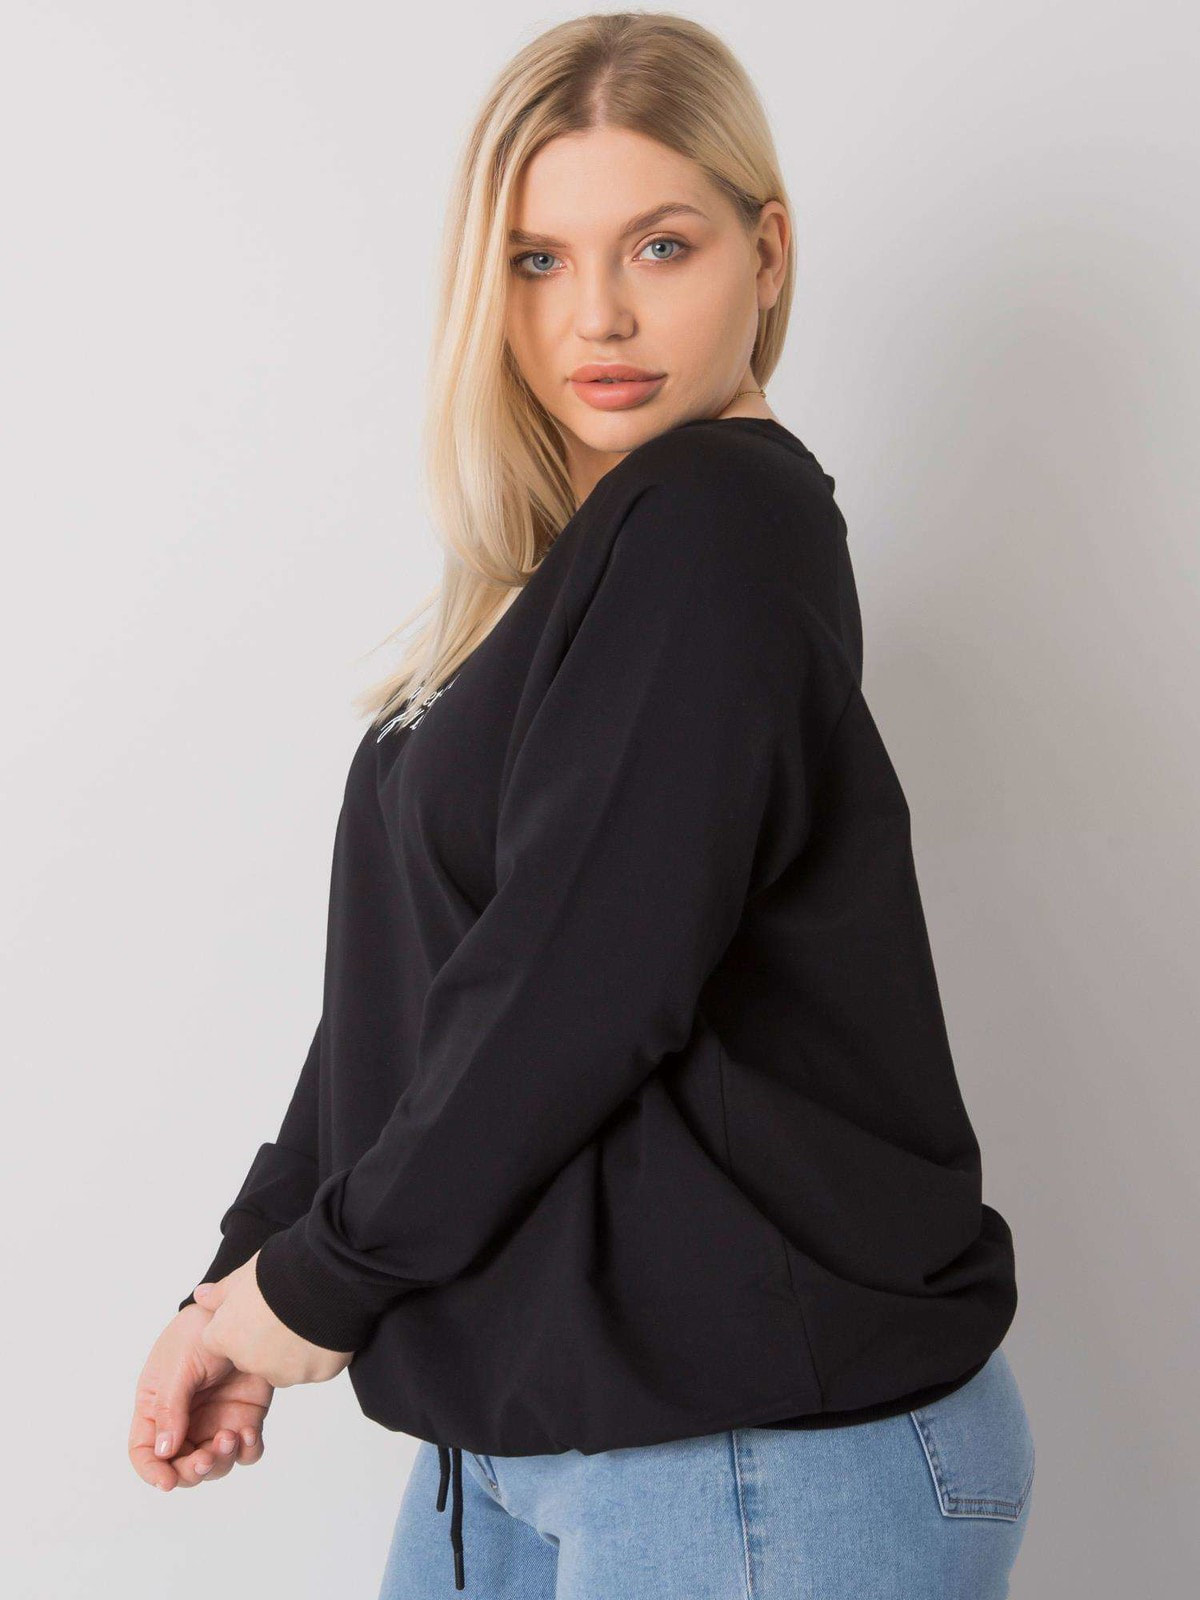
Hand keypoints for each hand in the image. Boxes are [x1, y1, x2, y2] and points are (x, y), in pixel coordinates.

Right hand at [130, 1302, 272, 1490]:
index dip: (152, 1472)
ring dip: (221, 1461)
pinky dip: (248, 1450)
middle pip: (181, 1466)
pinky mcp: (245, 1416)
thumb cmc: (197, 1331)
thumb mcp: (177, 1367)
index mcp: (157, 1408)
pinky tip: (249, 1433)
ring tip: (231, 1436)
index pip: (144, 1451)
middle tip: (206, 1458)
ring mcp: (215, 1421)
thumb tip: (163, 1451)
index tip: (167, 1482)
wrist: (241, 1308)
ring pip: (215, 1464)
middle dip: (192, 1471)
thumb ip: (170, 1408)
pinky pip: (246, 1450)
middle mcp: (185, 1421)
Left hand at [192, 1251, 353, 1386]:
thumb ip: (220, 1293)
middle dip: (266, 1340)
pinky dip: (318, 1353)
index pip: (222, 1340)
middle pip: (252, 1357)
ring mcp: (284, 1371)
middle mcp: (250, 1361)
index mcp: (227, 1337)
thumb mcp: (242, 1276)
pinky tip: (326, 1327)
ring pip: (284, 1366)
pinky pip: (314, 1367)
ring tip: (308, 1317)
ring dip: (292, 1349)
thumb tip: (202, 1295)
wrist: (324, 1278)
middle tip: (284, 1312)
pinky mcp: (315, 1374)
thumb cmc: (279, 1273)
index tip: (257, 1309)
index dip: (240, 1323)